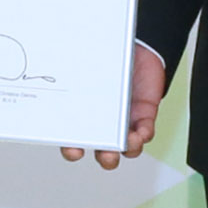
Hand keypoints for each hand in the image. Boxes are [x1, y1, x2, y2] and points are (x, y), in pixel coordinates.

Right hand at [65, 42, 168, 166]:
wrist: (139, 50)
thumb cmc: (109, 58)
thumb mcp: (92, 64)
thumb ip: (80, 69)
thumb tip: (61, 60)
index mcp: (86, 114)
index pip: (74, 139)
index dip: (72, 149)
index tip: (74, 150)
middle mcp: (105, 125)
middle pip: (102, 151)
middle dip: (105, 157)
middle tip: (106, 154)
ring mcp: (125, 124)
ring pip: (126, 148)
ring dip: (127, 149)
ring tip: (129, 141)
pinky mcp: (144, 118)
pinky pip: (145, 133)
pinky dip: (144, 135)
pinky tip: (141, 131)